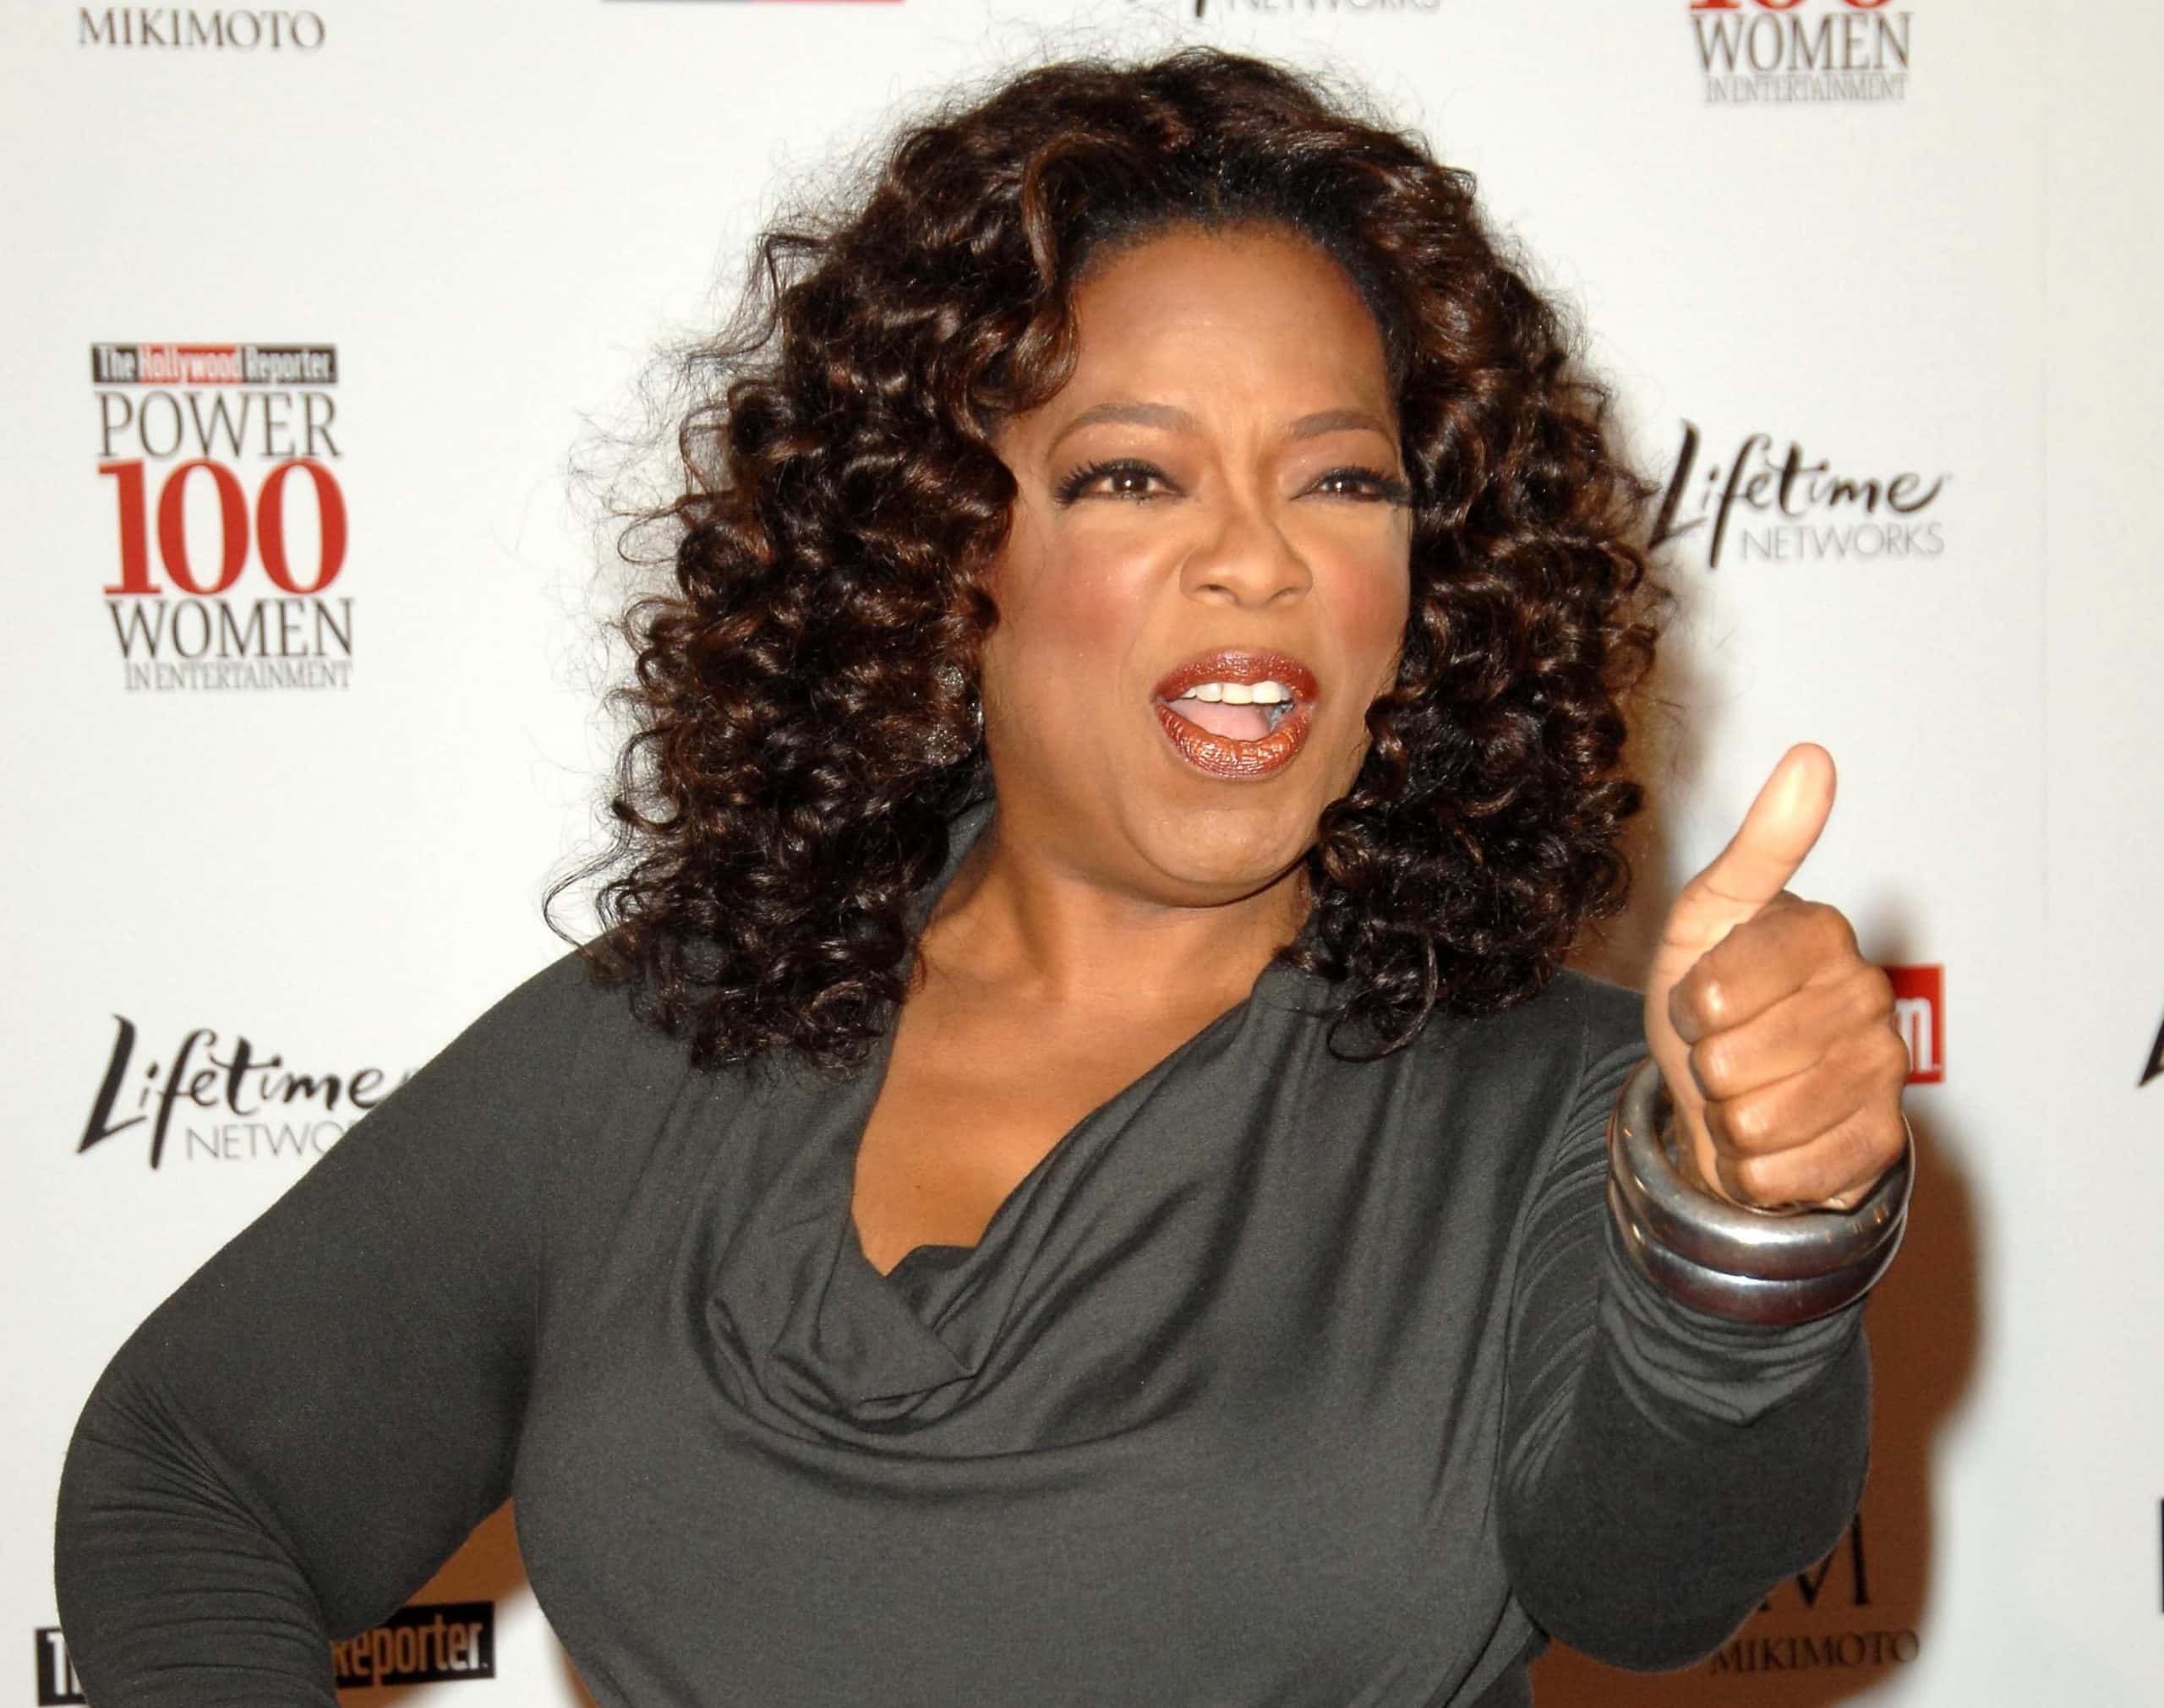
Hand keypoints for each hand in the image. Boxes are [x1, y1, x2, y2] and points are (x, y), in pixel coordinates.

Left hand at [1642, 744, 1909, 1211]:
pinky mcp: (1882, 1144)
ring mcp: (1882, 1072)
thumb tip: (1813, 756)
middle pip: (1729, 1062)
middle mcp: (1867, 997)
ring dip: (1727, 1117)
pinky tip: (1775, 1140)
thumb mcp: (1706, 920)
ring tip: (1746, 1091)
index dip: (1688, 1006)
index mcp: (1822, 934)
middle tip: (1726, 1048)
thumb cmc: (1712, 999)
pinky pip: (1780, 1176)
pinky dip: (1755, 1170)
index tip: (1705, 995)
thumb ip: (1758, 848)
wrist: (1731, 1097)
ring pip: (1753, 1122)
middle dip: (1705, 1065)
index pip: (1715, 993)